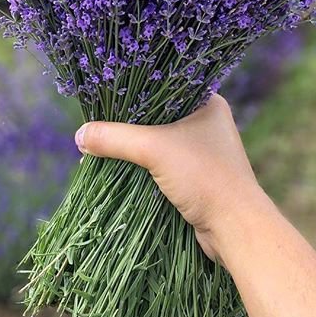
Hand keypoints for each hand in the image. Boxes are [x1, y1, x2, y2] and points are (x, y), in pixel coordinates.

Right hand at [74, 94, 261, 259]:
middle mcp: (206, 123)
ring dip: (132, 150)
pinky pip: (160, 165)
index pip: (162, 87)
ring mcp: (201, 152)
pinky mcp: (195, 178)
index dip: (132, 93)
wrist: (236, 228)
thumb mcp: (154, 149)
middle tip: (96, 127)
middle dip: (127, 126)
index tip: (103, 99)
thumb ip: (115, 138)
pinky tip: (118, 170)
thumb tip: (79, 135)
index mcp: (207, 103)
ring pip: (157, 143)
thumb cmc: (204, 177)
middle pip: (155, 117)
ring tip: (100, 149)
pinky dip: (141, 169)